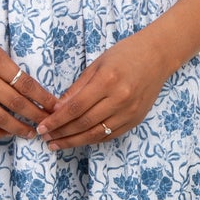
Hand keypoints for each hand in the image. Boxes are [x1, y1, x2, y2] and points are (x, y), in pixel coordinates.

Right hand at [0, 17, 58, 139]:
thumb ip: (5, 66)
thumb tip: (27, 88)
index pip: (26, 84)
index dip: (43, 98)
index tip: (54, 106)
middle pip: (17, 103)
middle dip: (37, 116)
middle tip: (49, 123)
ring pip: (0, 118)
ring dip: (19, 128)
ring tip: (31, 132)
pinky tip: (6, 132)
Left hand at [36, 31, 174, 148]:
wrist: (157, 56)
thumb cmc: (125, 54)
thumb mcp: (97, 64)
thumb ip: (77, 89)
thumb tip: (57, 109)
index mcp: (107, 81)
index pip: (75, 107)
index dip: (57, 120)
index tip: (42, 127)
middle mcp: (120, 99)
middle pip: (84, 124)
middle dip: (61, 133)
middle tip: (46, 138)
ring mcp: (129, 112)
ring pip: (96, 134)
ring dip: (74, 142)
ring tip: (57, 145)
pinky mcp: (135, 120)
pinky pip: (110, 135)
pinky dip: (92, 140)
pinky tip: (78, 141)